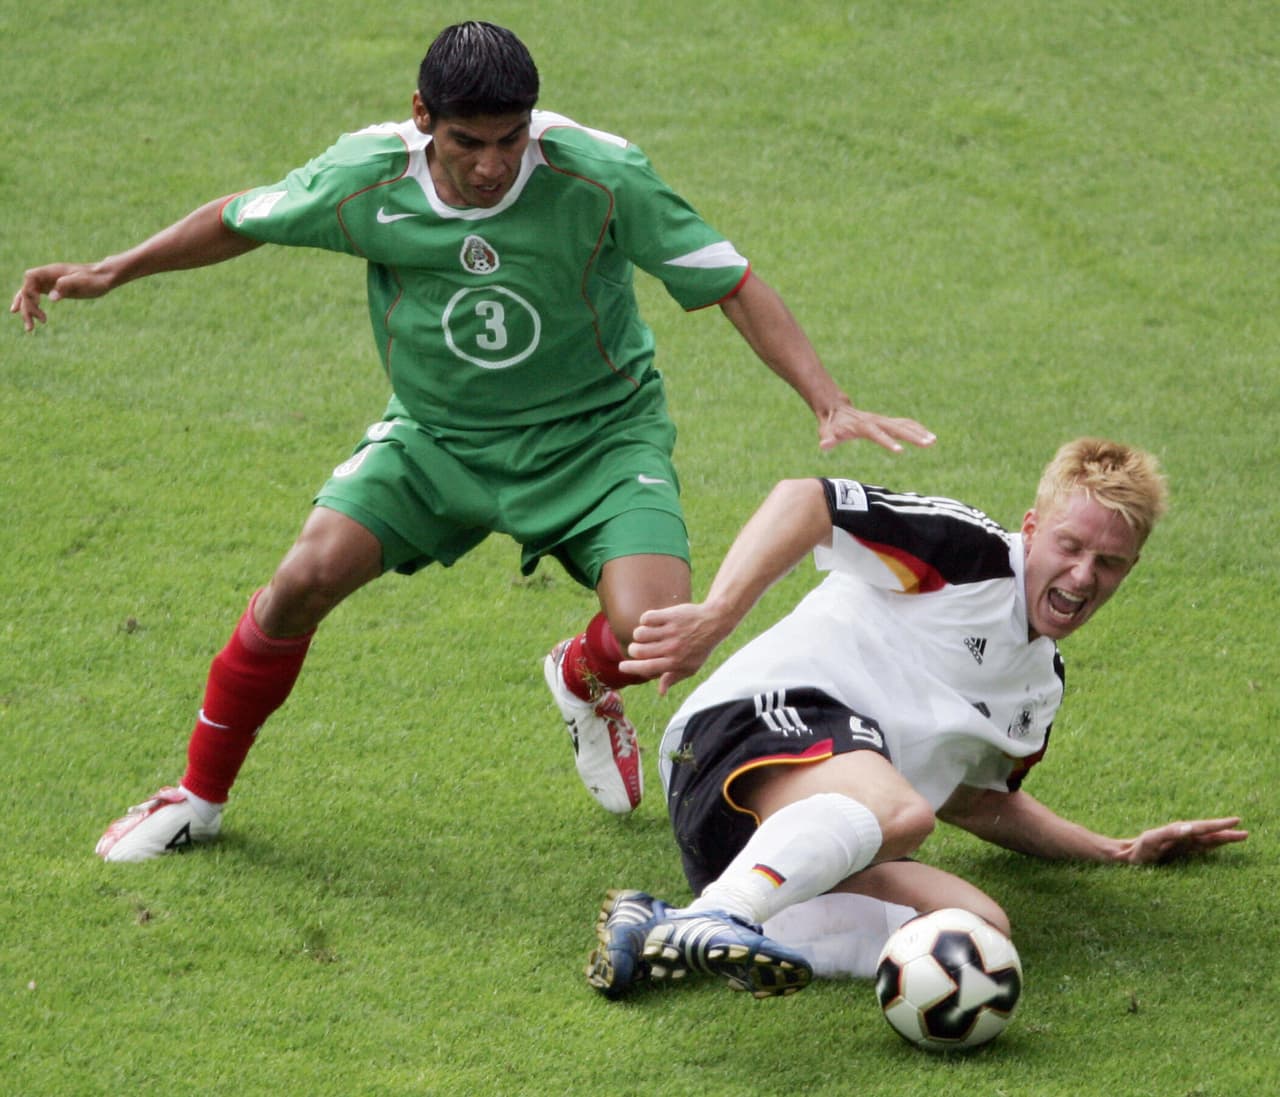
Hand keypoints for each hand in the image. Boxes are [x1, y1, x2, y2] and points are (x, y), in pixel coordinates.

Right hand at [11, 263, 114, 331]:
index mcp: (52, 271)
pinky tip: (32, 318)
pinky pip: (36, 298)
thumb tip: (51, 298)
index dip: (29, 289)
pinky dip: (32, 307)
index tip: (38, 302)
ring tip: (30, 329)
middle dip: (27, 307)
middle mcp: (47, 276)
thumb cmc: (95, 279)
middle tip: (34, 325)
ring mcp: (48, 283)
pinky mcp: (53, 290)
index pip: (30, 277)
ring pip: (29, 296)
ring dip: (27, 311)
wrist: (104, 277)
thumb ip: (67, 286)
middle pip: (27, 290)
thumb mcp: (84, 282)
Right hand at [619, 602, 730, 695]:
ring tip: (647, 634)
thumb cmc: (700, 648)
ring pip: (640, 633)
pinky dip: (645, 619)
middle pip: (638, 650)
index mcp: (675, 663)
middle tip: (637, 648)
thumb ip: (673, 678)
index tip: (622, 666)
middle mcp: (672, 648)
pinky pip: (646, 618)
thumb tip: (661, 692)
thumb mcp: (691, 667)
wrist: (714, 623)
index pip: (646, 668)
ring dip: (639, 633)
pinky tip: (653, 621)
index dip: (630, 668)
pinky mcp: (670, 615)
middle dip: (633, 649)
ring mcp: (671, 631)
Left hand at [819, 404, 935, 452]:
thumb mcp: (826, 432)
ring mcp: (882, 420)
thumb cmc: (831, 425)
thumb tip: (824, 445)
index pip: (877, 434)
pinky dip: (917, 429)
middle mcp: (876, 420)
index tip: (900, 450)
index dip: (888, 442)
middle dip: (914, 436)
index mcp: (863, 425)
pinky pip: (905, 424)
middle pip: (897, 428)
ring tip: (934, 441)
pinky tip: (928, 436)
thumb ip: (827, 439)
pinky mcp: (886, 422)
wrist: (836, 409)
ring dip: (919, 432)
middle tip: (929, 444)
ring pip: (904, 424)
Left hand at [1115, 817, 1247, 863]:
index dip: (1219, 825)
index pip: (1203, 828)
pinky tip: (1219, 843)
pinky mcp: (1179, 851)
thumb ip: (1169, 834)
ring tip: (1239, 836)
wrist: (1127, 857)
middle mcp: (1182, 836)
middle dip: (1226, 832)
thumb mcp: (1152, 840)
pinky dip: (1212, 844)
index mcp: (1178, 832)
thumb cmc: (1138, 850)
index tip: (1235, 822)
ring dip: (1222, 838)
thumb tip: (1189, 828)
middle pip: (1208, 833)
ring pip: (1207, 839)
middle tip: (1245, 832)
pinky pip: (1200, 847)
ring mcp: (1181, 844)